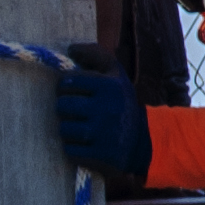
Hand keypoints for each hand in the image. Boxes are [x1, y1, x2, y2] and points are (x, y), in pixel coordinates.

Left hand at [54, 66, 151, 187]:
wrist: (142, 141)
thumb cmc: (121, 102)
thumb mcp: (116, 74)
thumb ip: (96, 54)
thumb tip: (71, 48)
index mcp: (110, 86)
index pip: (67, 81)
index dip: (65, 86)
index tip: (72, 91)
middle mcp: (107, 109)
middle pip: (62, 105)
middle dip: (66, 108)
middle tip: (77, 111)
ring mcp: (103, 134)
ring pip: (63, 129)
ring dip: (68, 129)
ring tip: (82, 127)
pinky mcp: (99, 156)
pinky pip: (69, 149)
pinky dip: (73, 147)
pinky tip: (85, 143)